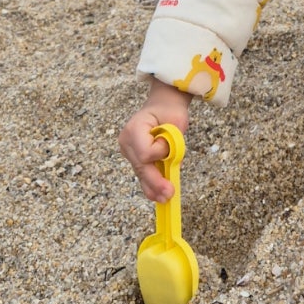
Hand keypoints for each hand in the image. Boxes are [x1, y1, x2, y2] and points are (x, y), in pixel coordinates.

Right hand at [118, 76, 190, 201]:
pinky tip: (158, 195)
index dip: (160, 154)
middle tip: (169, 194)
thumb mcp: (177, 122)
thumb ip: (174, 143)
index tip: (170, 146)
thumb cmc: (170, 111)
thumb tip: (172, 167)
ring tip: (165, 198)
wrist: (162, 105)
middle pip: (141, 167)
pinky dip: (150, 183)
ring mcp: (127, 150)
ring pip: (140, 173)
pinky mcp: (132, 157)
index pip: (146, 152)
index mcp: (135, 128)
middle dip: (155, 182)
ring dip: (152, 186)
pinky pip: (142, 172)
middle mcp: (126, 141)